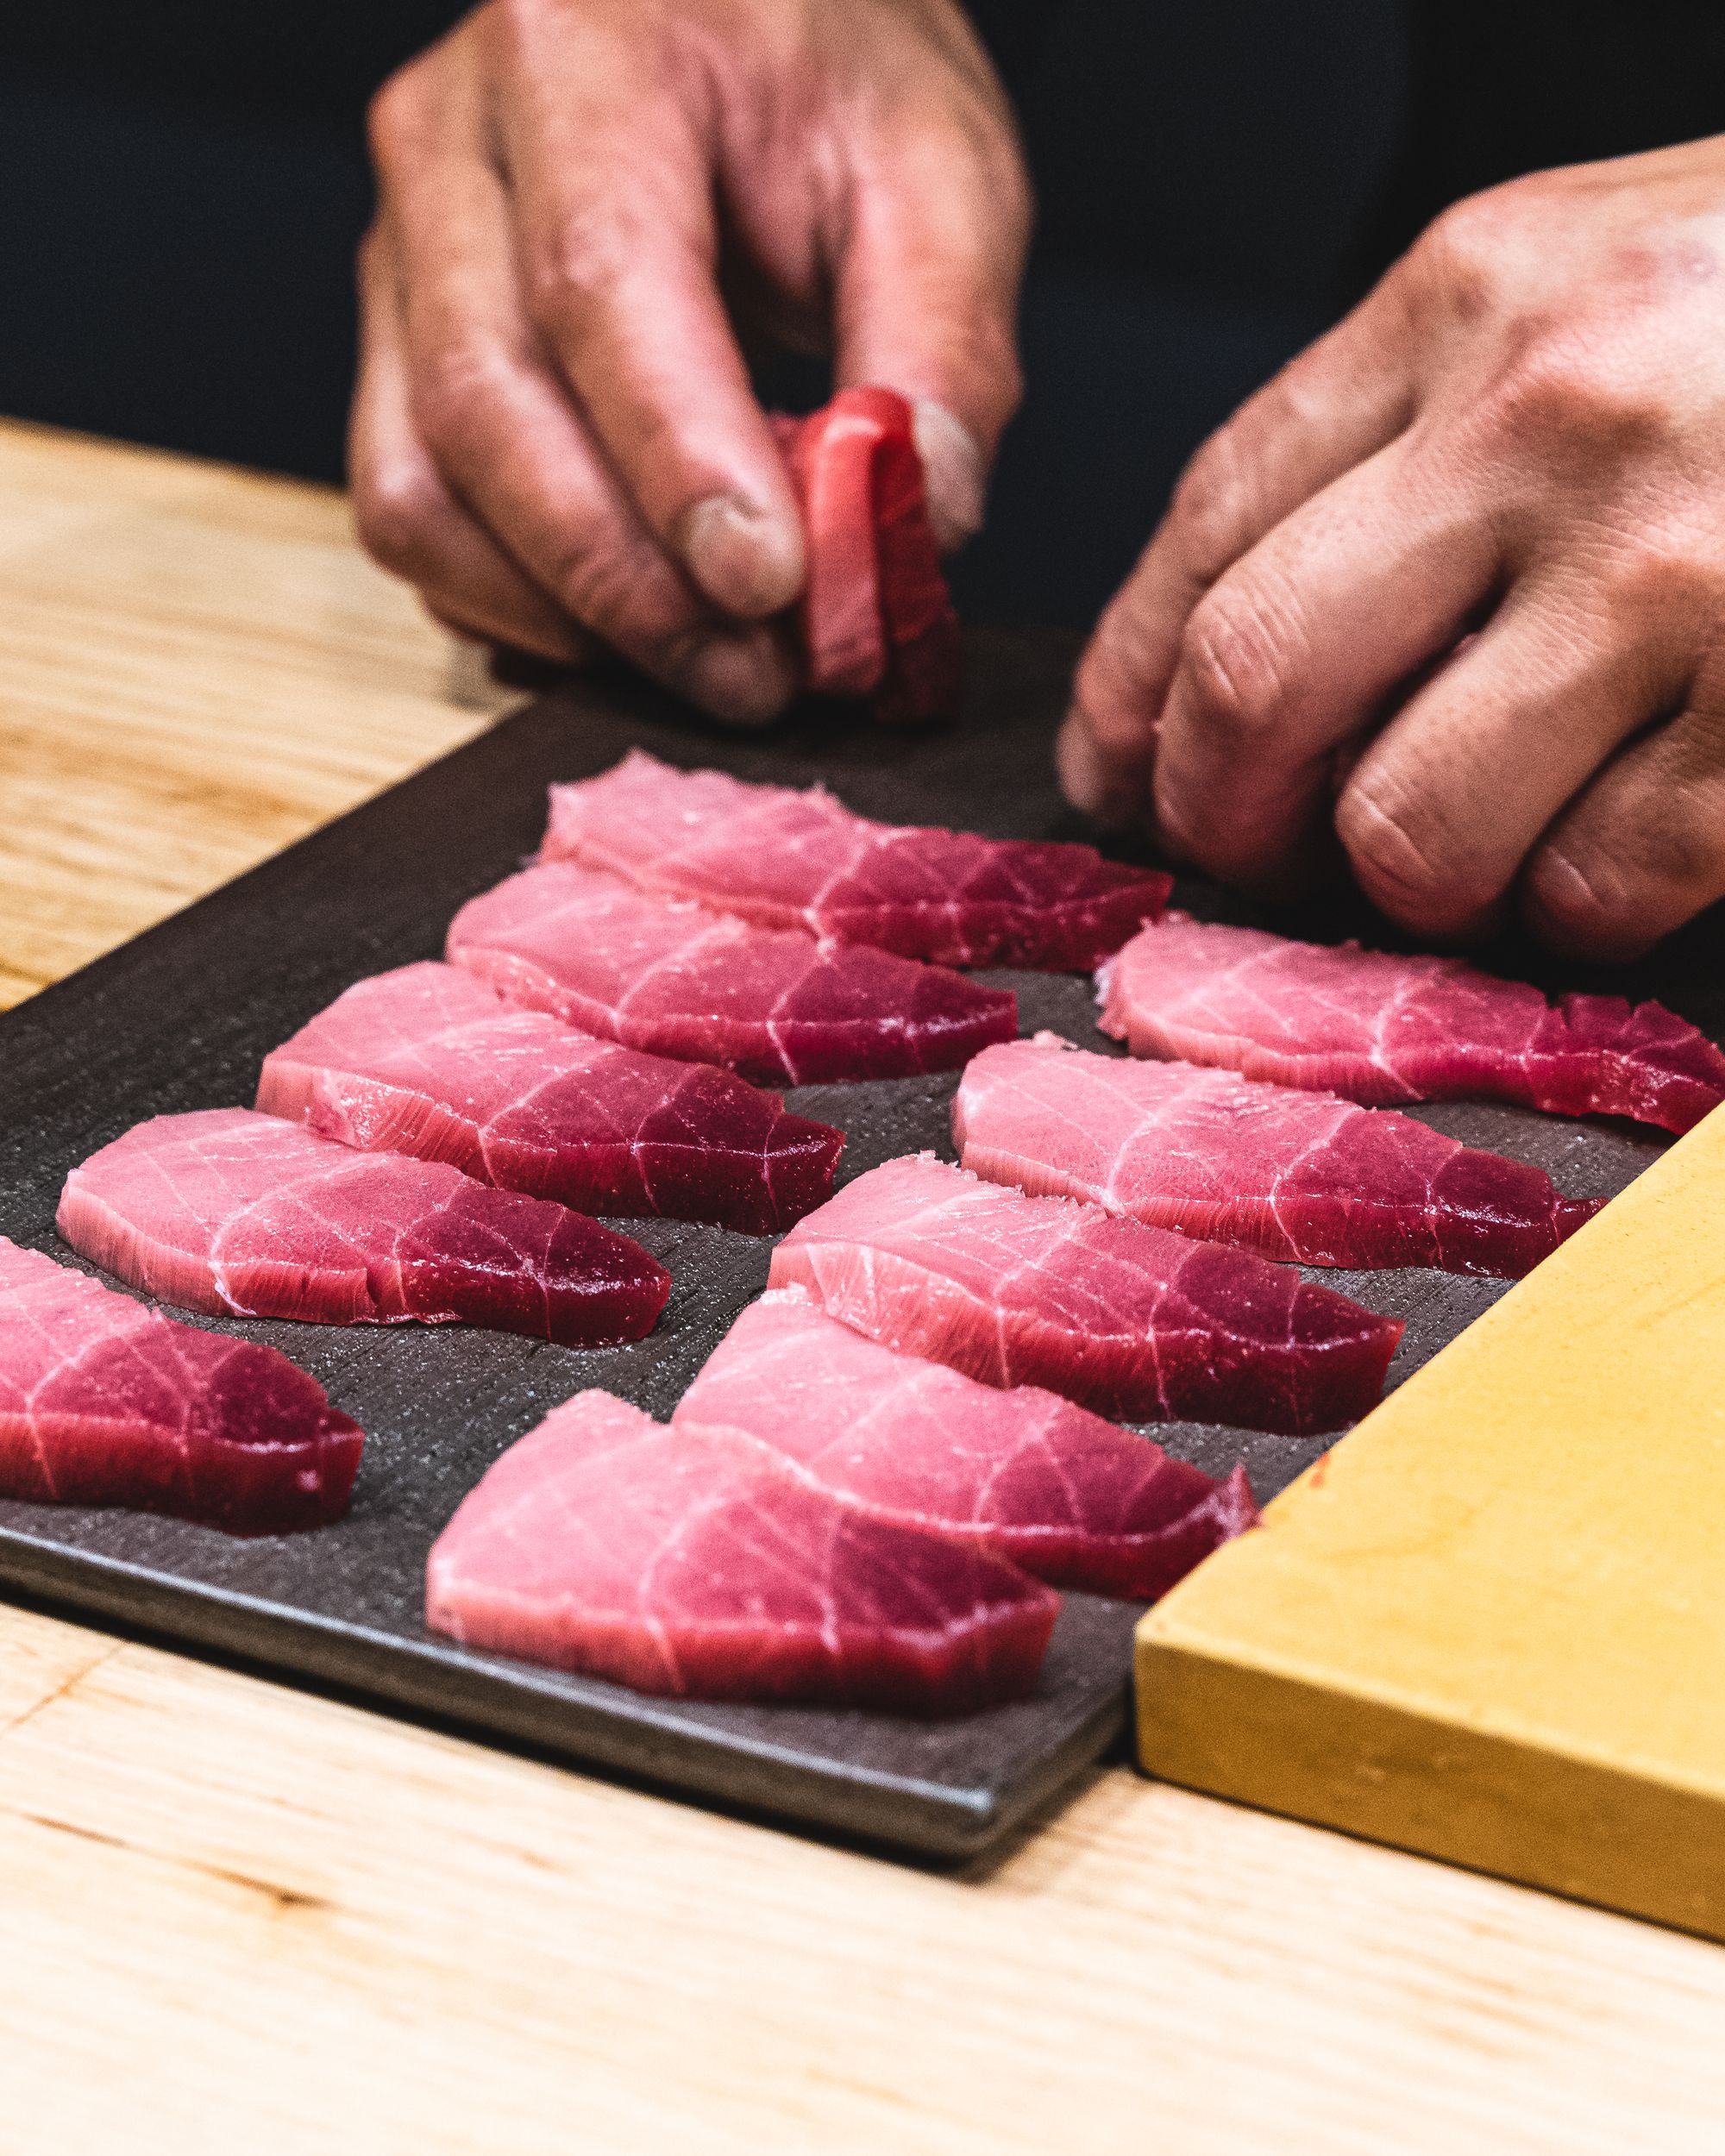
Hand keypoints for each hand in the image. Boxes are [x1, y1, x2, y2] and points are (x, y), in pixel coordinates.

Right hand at [351, 0, 1028, 723]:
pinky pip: (411, 518)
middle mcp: (447, 145)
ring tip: (715, 665)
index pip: (599, 283)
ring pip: (423, 486)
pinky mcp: (393, 349)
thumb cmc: (830, 79)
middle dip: (630, 581)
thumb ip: (944, 342)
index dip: (680, 461)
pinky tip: (633, 626)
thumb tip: (923, 520)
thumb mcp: (937, 170)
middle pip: (490, 405)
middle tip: (762, 676)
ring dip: (568, 615)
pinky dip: (517, 605)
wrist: (734, 23)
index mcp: (580, 54)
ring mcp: (398, 254)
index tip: (773, 588)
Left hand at [1060, 136, 1724, 958]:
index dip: (1128, 685)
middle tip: (1244, 847)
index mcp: (1473, 293)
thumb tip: (1191, 665)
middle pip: (1259, 685)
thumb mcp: (1573, 285)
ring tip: (1465, 840)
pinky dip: (1578, 903)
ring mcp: (1685, 571)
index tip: (1114, 771)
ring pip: (1412, 827)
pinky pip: (1600, 885)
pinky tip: (1616, 841)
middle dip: (1218, 812)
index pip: (1208, 526)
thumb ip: (1391, 440)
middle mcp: (1559, 418)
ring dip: (1411, 879)